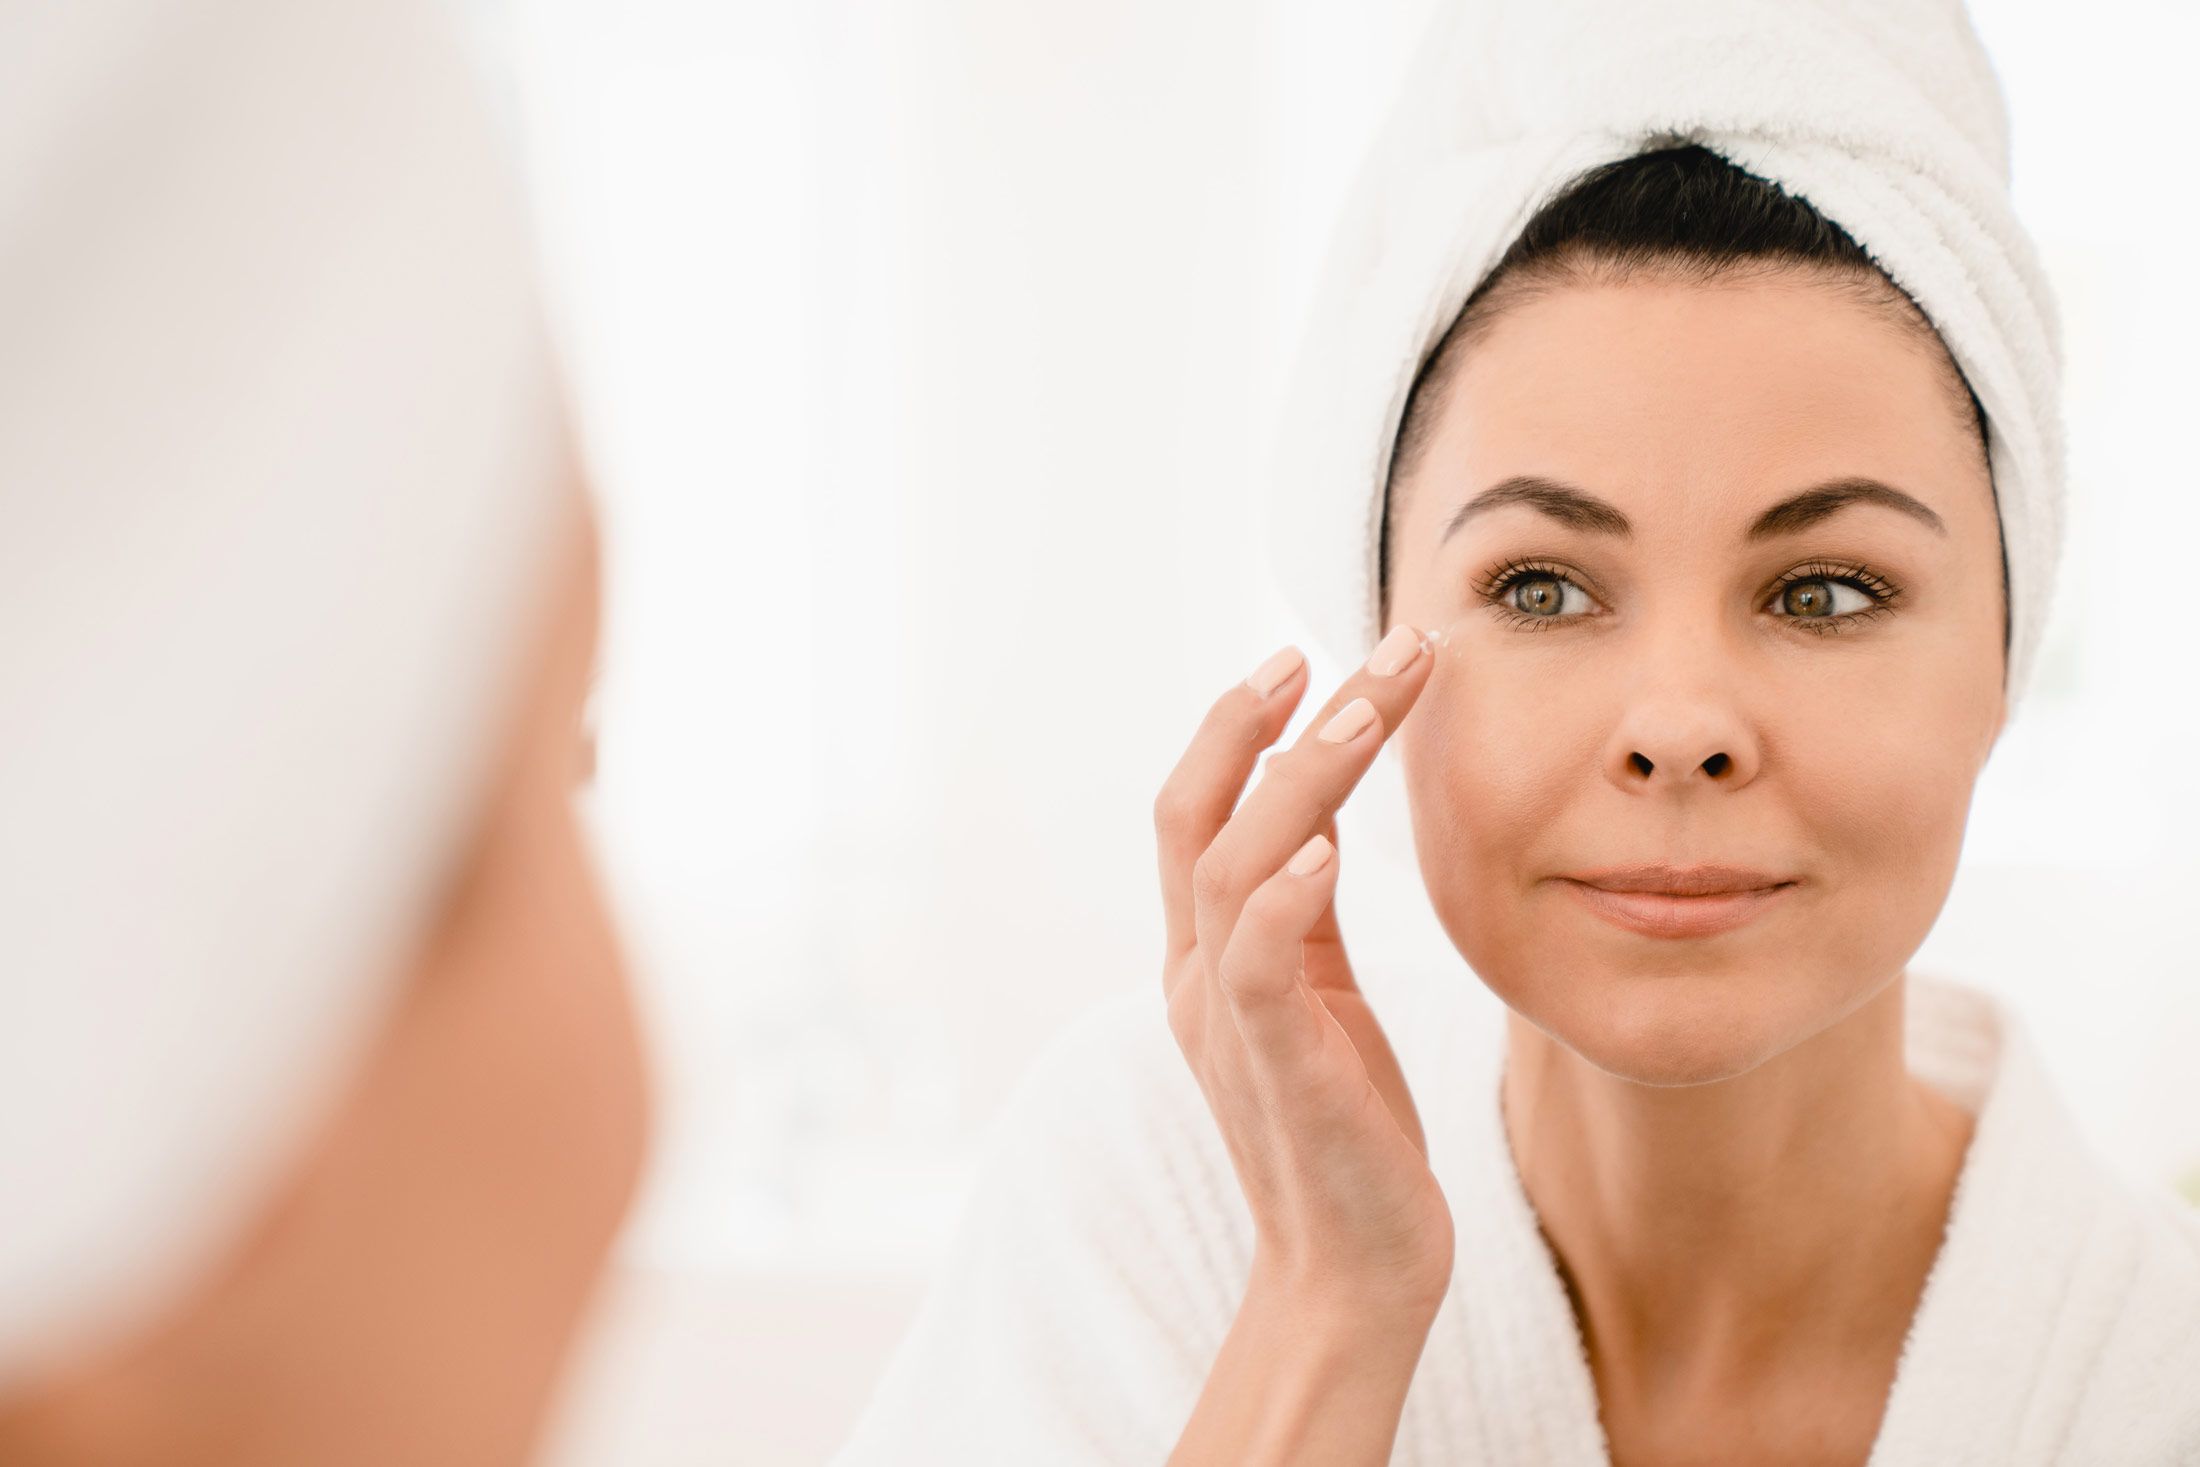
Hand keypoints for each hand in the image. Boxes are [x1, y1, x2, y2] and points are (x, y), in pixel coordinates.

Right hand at [1154, 623, 1452, 1320]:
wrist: (1354, 1271)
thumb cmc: (1348, 1129)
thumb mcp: (1324, 997)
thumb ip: (1308, 912)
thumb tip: (1320, 812)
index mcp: (1208, 957)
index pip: (1196, 812)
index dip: (1234, 729)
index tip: (1301, 657)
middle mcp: (1198, 978)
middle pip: (1198, 816)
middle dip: (1263, 722)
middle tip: (1351, 650)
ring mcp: (1229, 1025)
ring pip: (1229, 868)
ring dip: (1297, 780)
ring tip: (1365, 713)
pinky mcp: (1278, 1072)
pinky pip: (1257, 967)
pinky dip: (1283, 899)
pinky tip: (1328, 850)